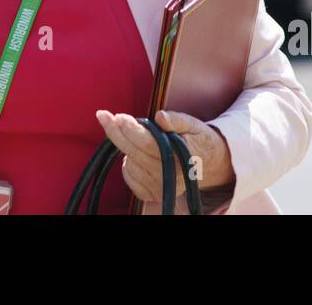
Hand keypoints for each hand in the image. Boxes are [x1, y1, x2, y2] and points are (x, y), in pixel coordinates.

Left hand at [94, 109, 234, 204]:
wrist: (207, 163)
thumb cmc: (198, 139)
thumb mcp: (193, 124)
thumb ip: (177, 120)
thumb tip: (160, 117)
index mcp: (181, 158)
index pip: (149, 143)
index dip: (131, 129)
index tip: (118, 116)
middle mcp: (170, 177)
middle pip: (134, 153)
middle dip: (116, 133)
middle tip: (104, 115)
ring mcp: (160, 188)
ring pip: (129, 164)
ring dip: (125, 146)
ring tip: (136, 136)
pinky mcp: (153, 194)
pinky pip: (129, 177)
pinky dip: (127, 163)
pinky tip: (136, 154)